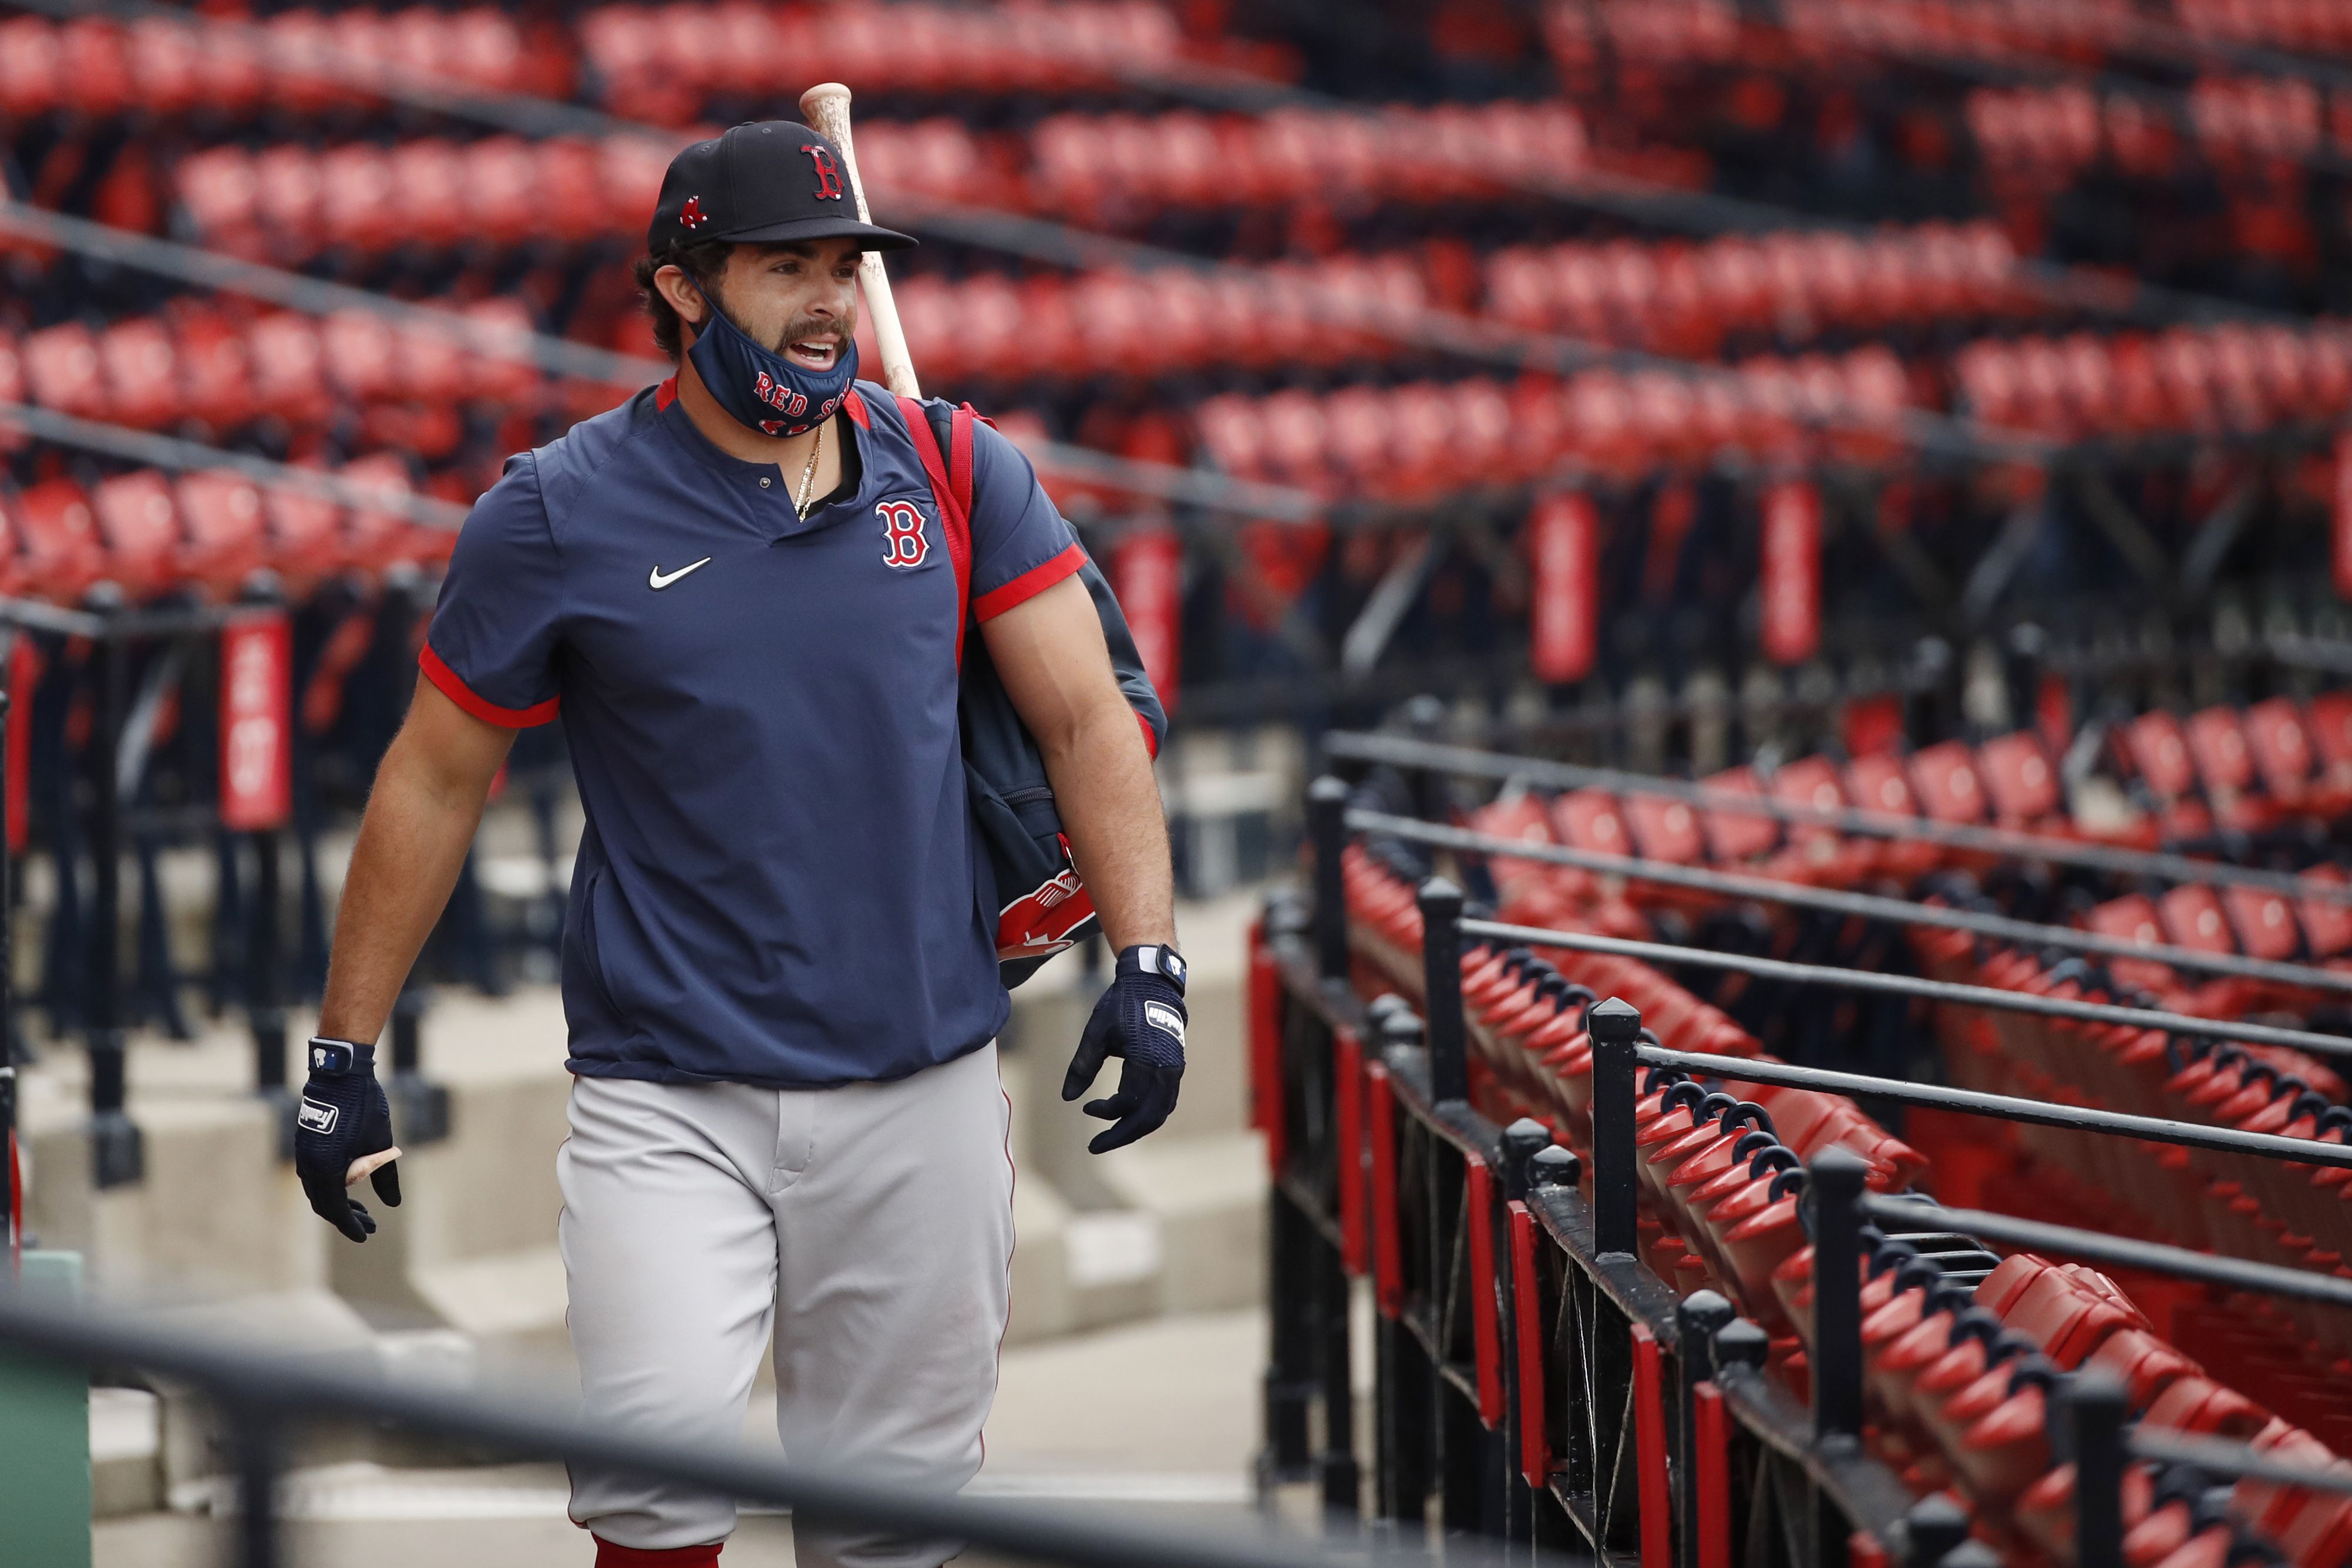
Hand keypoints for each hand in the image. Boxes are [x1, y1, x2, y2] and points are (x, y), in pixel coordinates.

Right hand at [295, 1039, 402, 1242]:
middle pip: (324, 1204)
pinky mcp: (305, 1144)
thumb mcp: (381, 1144)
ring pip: (318, 1190)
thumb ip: (386, 1176)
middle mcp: (308, 1166)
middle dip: (346, 1217)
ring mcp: (303, 1154)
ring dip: (338, 1201)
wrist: (341, 1074)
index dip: (351, 1225)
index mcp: (326, 1170)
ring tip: (361, 1210)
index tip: (365, 1235)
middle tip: (369, 1225)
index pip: (336, 1210)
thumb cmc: (364, 1108)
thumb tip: (393, 1203)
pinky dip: (330, 1185)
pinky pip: (314, 1174)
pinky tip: (348, 1184)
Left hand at [1062, 944, 1185, 1153]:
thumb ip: (1082, 1066)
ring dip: (1135, 1129)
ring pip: (1159, 1114)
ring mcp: (1175, 1071)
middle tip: (1096, 1147)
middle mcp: (1166, 1070)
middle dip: (1121, 1136)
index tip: (1086, 1108)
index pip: (1127, 1103)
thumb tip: (1067, 1098)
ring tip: (1111, 1137)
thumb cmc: (1122, 1005)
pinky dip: (1147, 1116)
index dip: (1105, 1112)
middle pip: (1147, 1119)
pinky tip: (1127, 1119)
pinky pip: (1165, 1103)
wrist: (1153, 984)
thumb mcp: (1096, 1032)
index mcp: (1146, 1060)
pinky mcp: (1176, 1070)